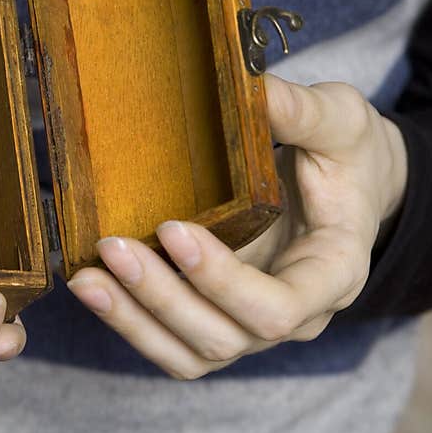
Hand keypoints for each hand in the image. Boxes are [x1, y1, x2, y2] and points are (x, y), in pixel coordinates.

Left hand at [66, 74, 407, 379]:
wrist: (344, 190)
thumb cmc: (346, 158)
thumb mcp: (341, 123)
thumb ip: (301, 110)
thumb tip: (242, 79)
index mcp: (332, 273)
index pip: (279, 307)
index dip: (222, 280)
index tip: (172, 228)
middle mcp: (295, 315)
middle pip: (225, 336)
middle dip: (162, 297)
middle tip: (110, 247)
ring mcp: (252, 327)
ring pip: (191, 353)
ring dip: (133, 320)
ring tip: (84, 279)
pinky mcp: (218, 322)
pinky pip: (171, 345)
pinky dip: (129, 323)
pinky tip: (92, 286)